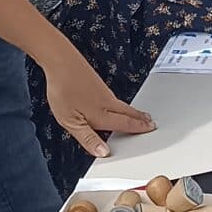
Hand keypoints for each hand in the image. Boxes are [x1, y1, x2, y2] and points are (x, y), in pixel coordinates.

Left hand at [41, 57, 155, 157]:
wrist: (60, 59)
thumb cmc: (63, 90)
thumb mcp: (70, 121)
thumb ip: (88, 138)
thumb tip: (103, 152)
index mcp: (101, 114)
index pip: (125, 124)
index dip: (138, 128)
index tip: (150, 129)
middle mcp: (105, 101)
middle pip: (127, 112)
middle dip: (139, 118)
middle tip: (150, 121)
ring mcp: (101, 89)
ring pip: (120, 103)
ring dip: (132, 110)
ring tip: (138, 114)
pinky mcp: (95, 81)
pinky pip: (112, 96)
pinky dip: (119, 102)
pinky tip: (114, 102)